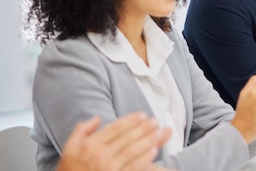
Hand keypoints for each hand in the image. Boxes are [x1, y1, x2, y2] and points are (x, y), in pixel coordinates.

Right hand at [57, 113, 171, 170]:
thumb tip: (97, 118)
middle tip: (155, 122)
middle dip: (144, 128)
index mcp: (90, 144)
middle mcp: (100, 155)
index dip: (131, 120)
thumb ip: (82, 130)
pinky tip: (154, 151)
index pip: (115, 128)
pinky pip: (133, 167)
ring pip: (133, 150)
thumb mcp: (69, 147)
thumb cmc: (70, 170)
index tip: (143, 115)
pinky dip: (144, 158)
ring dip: (149, 140)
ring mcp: (108, 168)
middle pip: (127, 137)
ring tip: (160, 133)